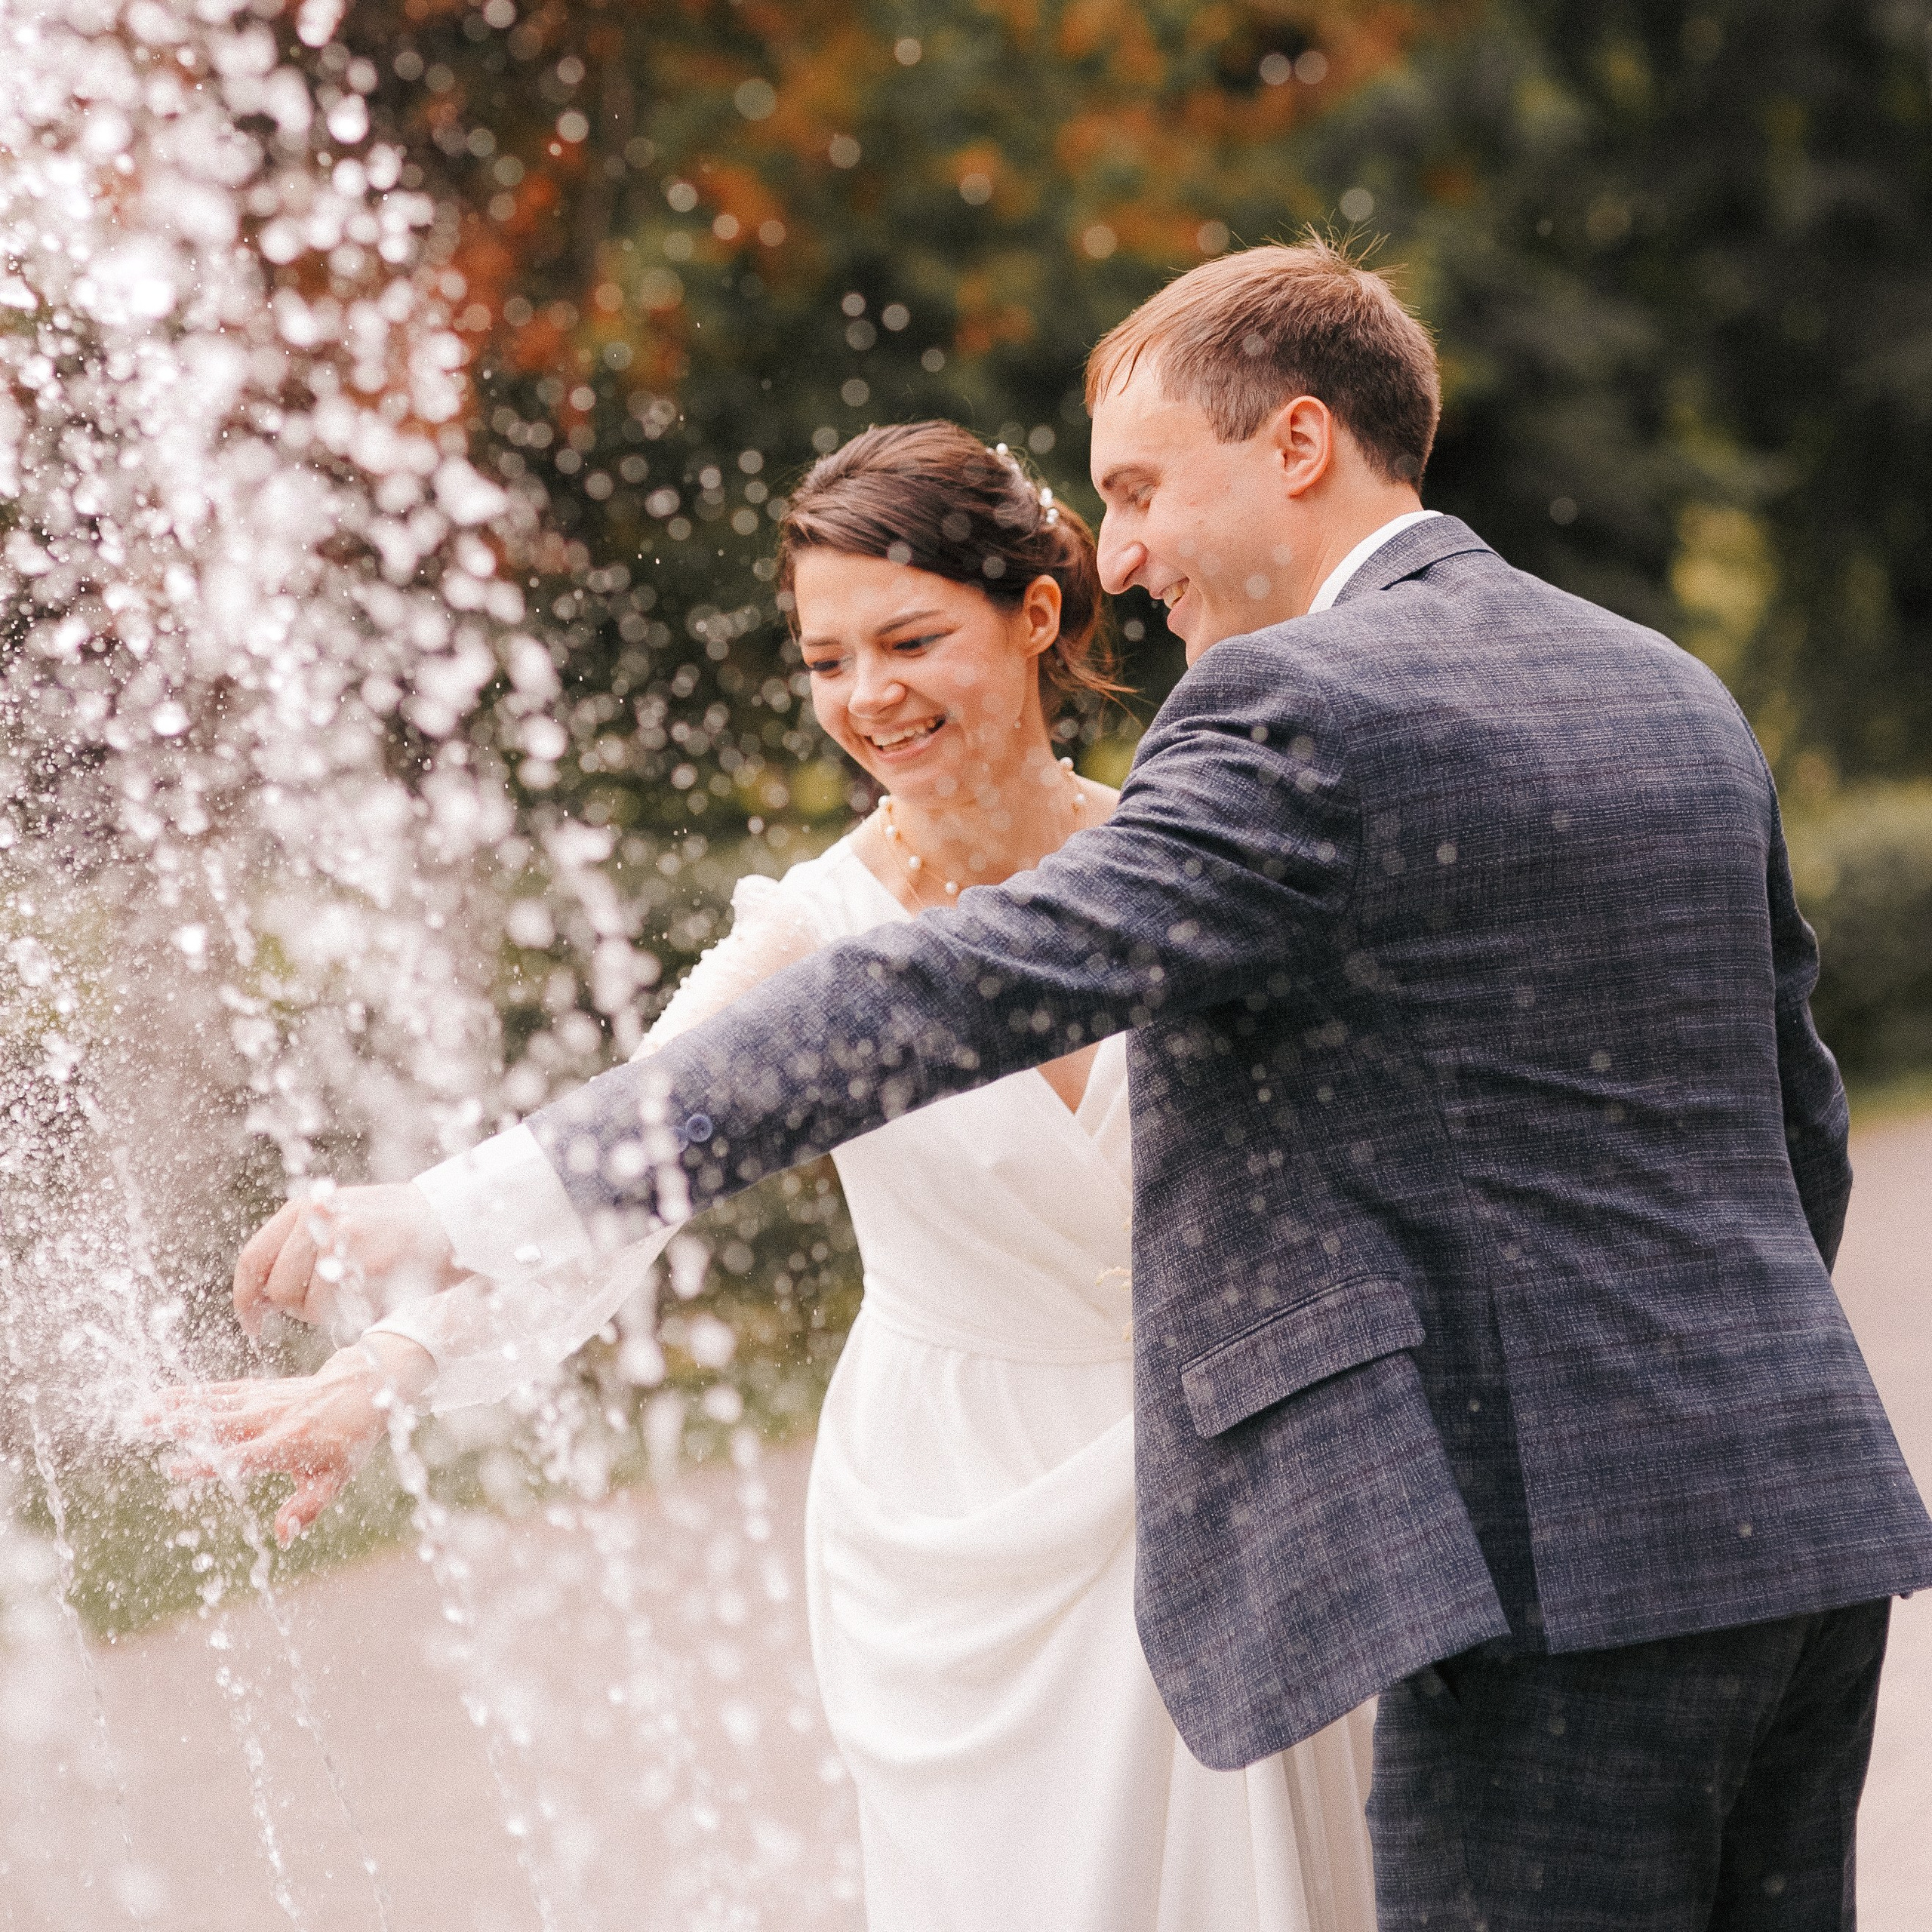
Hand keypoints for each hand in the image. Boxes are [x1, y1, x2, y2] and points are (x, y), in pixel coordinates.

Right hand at [138, 1334, 435, 1545]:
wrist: (360, 1389)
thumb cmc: (346, 1442)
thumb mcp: (336, 1479)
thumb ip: (307, 1508)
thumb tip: (282, 1538)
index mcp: (288, 1443)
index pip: (243, 1455)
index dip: (210, 1462)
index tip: (174, 1467)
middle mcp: (271, 1418)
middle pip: (220, 1422)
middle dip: (182, 1424)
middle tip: (144, 1426)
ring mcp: (263, 1400)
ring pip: (214, 1402)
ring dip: (177, 1406)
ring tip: (141, 1411)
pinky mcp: (258, 1389)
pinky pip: (221, 1391)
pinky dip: (191, 1393)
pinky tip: (163, 1397)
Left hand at [233, 1182, 462, 1339]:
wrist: (453, 1220)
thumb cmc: (395, 1227)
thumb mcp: (340, 1218)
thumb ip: (300, 1245)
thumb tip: (260, 1296)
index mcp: (305, 1207)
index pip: (252, 1259)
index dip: (246, 1299)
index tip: (254, 1324)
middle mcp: (318, 1220)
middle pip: (279, 1290)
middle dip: (298, 1307)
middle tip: (335, 1300)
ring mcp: (343, 1242)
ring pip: (308, 1307)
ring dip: (329, 1313)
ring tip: (363, 1291)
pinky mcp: (368, 1265)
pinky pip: (340, 1313)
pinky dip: (353, 1316)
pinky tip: (378, 1296)